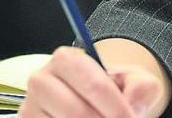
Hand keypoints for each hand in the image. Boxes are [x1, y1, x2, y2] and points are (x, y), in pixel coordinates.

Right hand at [23, 46, 163, 117]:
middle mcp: (41, 80)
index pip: (93, 85)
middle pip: (76, 111)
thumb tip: (132, 101)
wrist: (96, 101)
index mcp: (66, 59)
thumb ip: (141, 85)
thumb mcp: (133, 80)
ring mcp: (30, 107)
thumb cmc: (113, 90)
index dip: (116, 108)